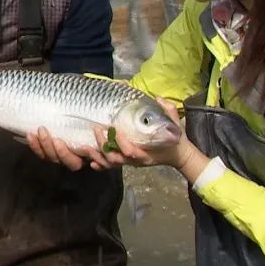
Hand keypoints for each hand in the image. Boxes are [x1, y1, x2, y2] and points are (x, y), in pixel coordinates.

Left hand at [27, 127, 109, 171]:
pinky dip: (34, 145)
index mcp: (85, 156)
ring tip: (38, 131)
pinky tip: (30, 135)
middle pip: (61, 161)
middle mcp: (72, 159)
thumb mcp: (100, 128)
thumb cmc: (95, 127)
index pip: (75, 161)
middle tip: (47, 133)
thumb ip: (103, 129)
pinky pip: (41, 152)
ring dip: (42, 145)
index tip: (64, 142)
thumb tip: (106, 124)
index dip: (67, 154)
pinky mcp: (49, 150)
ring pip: (49, 157)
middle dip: (53, 148)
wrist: (84, 122)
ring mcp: (60, 156)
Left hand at [86, 98, 206, 175]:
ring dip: (97, 156)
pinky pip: (111, 167)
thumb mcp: (174, 123)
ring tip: (86, 146)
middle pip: (115, 158)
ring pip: (110, 164)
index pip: (130, 152)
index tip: (113, 129)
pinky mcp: (127, 162)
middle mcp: (137, 160)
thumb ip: (167, 110)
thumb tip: (157, 98)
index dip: (120, 142)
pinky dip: (100, 165)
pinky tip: (91, 161)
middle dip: (103, 146)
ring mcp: (131, 163)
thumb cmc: (175, 138)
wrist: (178, 154)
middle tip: (96, 129)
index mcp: (147, 153)